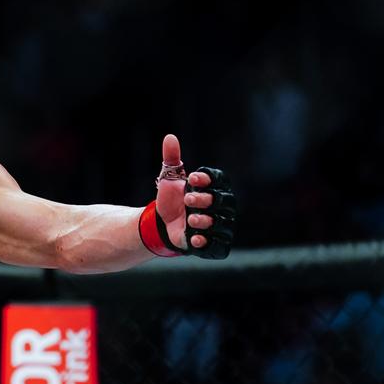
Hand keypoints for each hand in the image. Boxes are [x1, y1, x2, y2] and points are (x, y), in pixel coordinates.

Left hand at [154, 134, 214, 249]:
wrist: (161, 223)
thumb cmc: (171, 200)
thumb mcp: (169, 179)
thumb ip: (171, 159)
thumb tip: (170, 137)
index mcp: (211, 189)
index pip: (219, 181)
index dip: (209, 179)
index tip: (192, 179)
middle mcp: (218, 207)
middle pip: (222, 202)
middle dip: (206, 200)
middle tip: (188, 199)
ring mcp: (216, 226)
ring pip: (221, 223)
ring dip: (206, 221)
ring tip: (191, 219)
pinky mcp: (210, 243)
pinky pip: (217, 245)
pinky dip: (207, 242)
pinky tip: (194, 239)